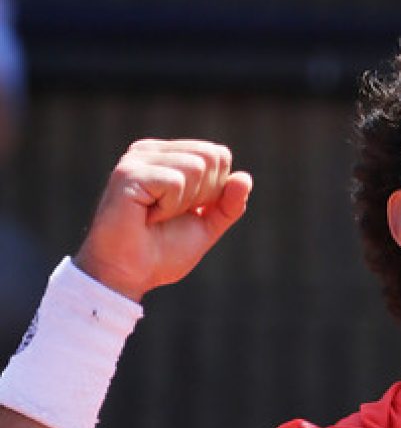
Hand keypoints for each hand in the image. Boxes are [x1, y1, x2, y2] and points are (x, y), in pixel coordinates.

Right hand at [75, 139, 252, 300]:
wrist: (129, 276)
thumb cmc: (162, 251)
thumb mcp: (207, 226)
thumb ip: (229, 204)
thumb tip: (245, 177)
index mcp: (168, 156)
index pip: (219, 155)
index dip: (214, 191)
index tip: (186, 211)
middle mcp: (151, 151)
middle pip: (211, 157)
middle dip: (202, 195)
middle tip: (170, 215)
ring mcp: (137, 159)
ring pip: (196, 166)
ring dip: (183, 203)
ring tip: (156, 216)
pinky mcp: (128, 173)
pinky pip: (175, 182)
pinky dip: (169, 208)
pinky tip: (146, 216)